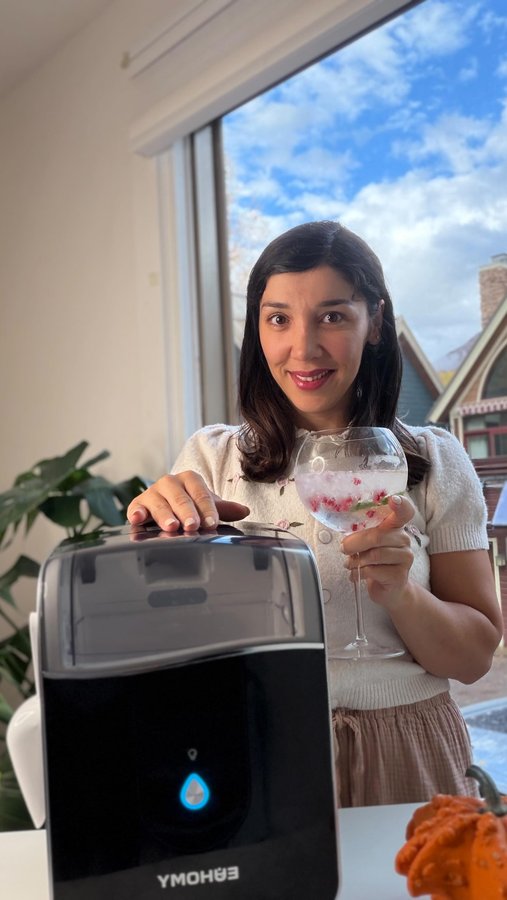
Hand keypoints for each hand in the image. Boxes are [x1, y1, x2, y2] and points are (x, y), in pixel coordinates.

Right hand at [126, 470, 249, 531]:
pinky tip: (137, 519)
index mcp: (190, 479)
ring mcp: (153, 493)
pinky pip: (136, 508)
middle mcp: (170, 482)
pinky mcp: (138, 504)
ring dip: (165, 514)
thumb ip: (223, 509)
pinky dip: (136, 512)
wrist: (168, 504)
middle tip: (192, 525)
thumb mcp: (207, 506)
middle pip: (180, 497)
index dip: (206, 508)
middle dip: (187, 512)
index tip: (211, 522)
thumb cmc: (190, 505)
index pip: (200, 493)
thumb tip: (244, 511)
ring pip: (159, 503)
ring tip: (171, 526)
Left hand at [341, 495, 414, 610]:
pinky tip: (355, 575)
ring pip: (375, 555)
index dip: (400, 505)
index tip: (393, 499)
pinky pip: (374, 571)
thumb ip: (362, 534)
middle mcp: (404, 540)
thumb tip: (345, 536)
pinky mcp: (399, 576)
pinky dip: (358, 573)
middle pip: (378, 536)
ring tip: (349, 563)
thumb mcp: (368, 544)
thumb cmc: (376, 561)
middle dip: (355, 542)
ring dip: (356, 560)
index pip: (404, 512)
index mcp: (396, 527)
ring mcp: (405, 558)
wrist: (389, 589)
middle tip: (343, 548)